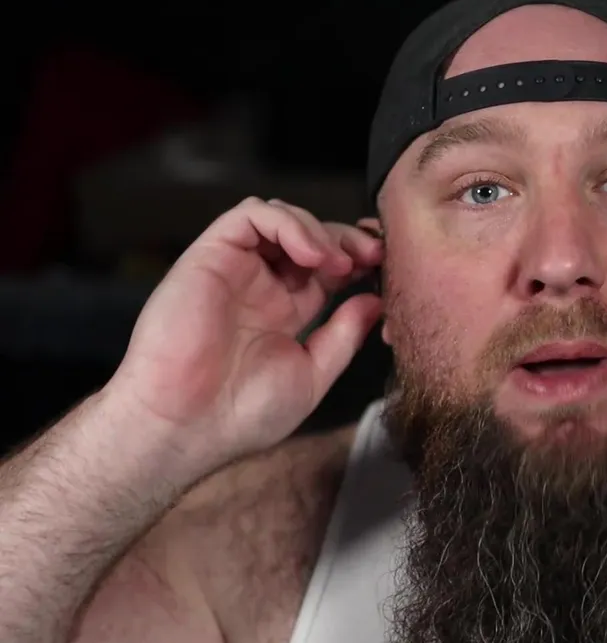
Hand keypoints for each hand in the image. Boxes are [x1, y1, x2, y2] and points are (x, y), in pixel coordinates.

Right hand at [104, 198, 383, 480]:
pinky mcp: (209, 256)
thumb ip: (344, 335)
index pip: (327, 267)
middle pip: (309, 237)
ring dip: (319, 230)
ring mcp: (235, 269)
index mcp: (285, 310)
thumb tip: (376, 302)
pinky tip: (311, 255)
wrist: (186, 426)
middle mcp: (260, 285)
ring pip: (281, 218)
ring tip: (339, 263)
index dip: (358, 260)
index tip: (385, 270)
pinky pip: (250, 215)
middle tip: (373, 256)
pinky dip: (287, 223)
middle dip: (347, 239)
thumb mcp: (312, 374)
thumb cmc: (242, 414)